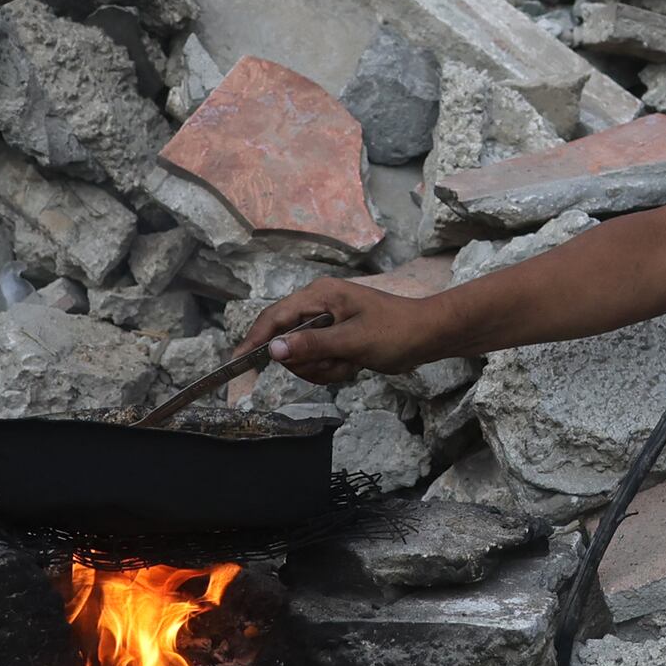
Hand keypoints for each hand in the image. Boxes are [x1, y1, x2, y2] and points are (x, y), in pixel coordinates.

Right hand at [238, 277, 451, 386]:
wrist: (428, 336)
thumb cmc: (396, 331)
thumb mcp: (352, 341)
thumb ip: (311, 345)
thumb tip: (272, 349)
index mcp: (319, 295)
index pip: (274, 318)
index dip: (254, 340)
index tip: (237, 363)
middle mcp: (318, 307)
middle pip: (286, 343)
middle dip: (308, 362)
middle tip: (336, 363)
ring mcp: (327, 325)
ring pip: (303, 358)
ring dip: (324, 369)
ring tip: (350, 363)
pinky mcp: (335, 340)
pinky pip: (319, 362)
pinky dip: (334, 370)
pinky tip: (355, 365)